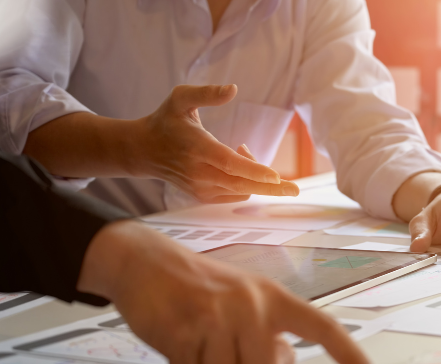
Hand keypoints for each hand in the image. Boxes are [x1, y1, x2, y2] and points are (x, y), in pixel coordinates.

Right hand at [77, 221, 377, 363]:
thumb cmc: (200, 287)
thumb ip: (269, 331)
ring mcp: (218, 316)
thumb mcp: (245, 299)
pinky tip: (179, 347)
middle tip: (221, 353)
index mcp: (273, 297)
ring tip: (198, 344)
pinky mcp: (185, 330)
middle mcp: (252, 304)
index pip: (322, 328)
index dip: (349, 357)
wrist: (146, 261)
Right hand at [132, 84, 299, 203]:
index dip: (253, 170)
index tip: (275, 176)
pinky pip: (235, 194)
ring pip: (241, 190)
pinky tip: (240, 161)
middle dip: (270, 187)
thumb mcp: (181, 98)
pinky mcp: (203, 197)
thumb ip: (206, 93)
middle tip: (296, 189)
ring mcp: (201, 188)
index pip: (229, 164)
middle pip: (241, 184)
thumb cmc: (166, 120)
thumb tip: (233, 89)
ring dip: (256, 175)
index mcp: (197, 148)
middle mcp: (199, 173)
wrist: (144, 150)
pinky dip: (246, 182)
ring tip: (245, 149)